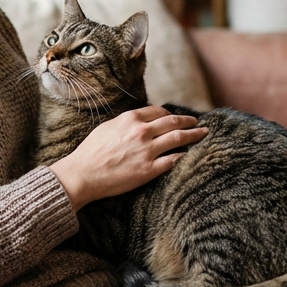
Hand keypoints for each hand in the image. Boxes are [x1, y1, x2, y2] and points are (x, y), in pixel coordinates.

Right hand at [49, 105, 207, 210]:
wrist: (83, 174)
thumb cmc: (91, 151)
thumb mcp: (108, 127)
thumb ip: (126, 122)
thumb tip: (140, 119)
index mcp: (131, 119)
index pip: (159, 111)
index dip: (170, 114)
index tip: (176, 117)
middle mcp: (142, 131)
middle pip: (173, 122)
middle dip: (188, 122)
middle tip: (198, 123)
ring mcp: (147, 150)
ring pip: (178, 138)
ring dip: (194, 135)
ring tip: (203, 134)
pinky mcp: (149, 169)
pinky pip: (173, 160)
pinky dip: (184, 155)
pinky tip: (190, 155)